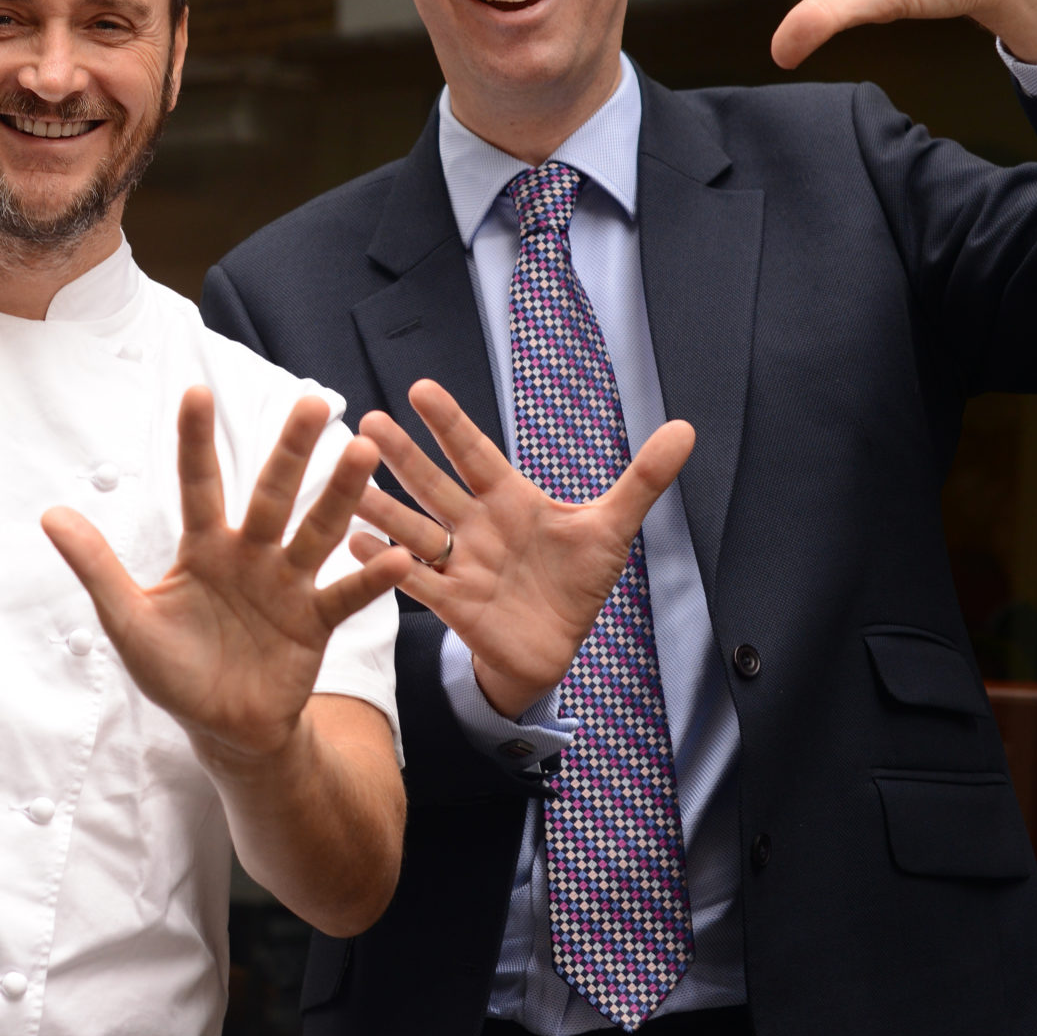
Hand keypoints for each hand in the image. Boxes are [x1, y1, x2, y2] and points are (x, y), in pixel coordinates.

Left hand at [42, 390, 418, 771]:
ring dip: (339, 496)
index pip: (197, 485)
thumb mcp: (128, 622)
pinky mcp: (315, 622)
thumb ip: (97, 567)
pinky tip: (398, 555)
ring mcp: (287, 585)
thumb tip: (50, 514)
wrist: (223, 730)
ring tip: (362, 453)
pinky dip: (372, 579)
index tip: (197, 390)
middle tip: (311, 403)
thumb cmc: (174, 671)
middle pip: (272, 494)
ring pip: (316, 532)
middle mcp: (250, 555)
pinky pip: (345, 596)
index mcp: (203, 548)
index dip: (195, 441)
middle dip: (290, 451)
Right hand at [349, 379, 693, 718]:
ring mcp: (459, 563)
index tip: (422, 388)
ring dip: (383, 509)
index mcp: (509, 500)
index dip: (451, 424)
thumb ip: (643, 478)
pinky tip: (356, 544)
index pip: (476, 454)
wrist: (555, 647)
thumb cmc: (575, 581)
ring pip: (415, 529)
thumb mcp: (611, 527)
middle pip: (434, 486)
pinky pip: (415, 582)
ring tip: (350, 484)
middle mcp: (475, 525)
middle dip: (403, 457)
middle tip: (369, 424)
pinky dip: (387, 565)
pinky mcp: (453, 604)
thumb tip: (686, 428)